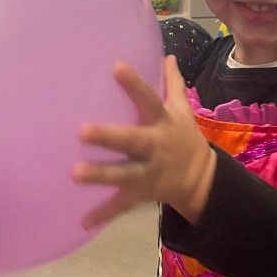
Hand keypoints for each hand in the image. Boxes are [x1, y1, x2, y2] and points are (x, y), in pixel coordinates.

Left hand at [73, 56, 216, 229]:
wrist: (201, 180)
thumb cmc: (184, 138)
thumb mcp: (182, 111)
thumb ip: (173, 84)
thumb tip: (168, 55)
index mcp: (162, 123)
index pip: (149, 99)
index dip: (134, 84)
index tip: (116, 67)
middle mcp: (155, 147)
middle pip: (132, 141)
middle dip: (109, 136)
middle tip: (82, 131)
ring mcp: (148, 172)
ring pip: (123, 174)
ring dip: (100, 175)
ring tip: (74, 173)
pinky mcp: (142, 193)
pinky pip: (121, 205)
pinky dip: (104, 214)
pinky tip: (82, 221)